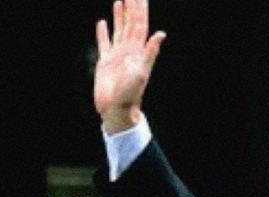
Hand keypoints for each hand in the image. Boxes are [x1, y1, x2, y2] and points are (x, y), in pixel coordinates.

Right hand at [94, 0, 165, 132]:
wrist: (117, 110)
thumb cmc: (130, 95)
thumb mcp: (142, 72)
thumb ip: (150, 52)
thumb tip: (161, 34)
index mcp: (138, 51)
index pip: (140, 24)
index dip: (140, 9)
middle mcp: (129, 50)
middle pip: (131, 23)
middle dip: (132, 7)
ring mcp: (117, 55)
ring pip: (119, 30)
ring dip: (120, 16)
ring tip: (121, 1)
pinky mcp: (105, 62)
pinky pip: (104, 42)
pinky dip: (103, 32)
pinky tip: (102, 23)